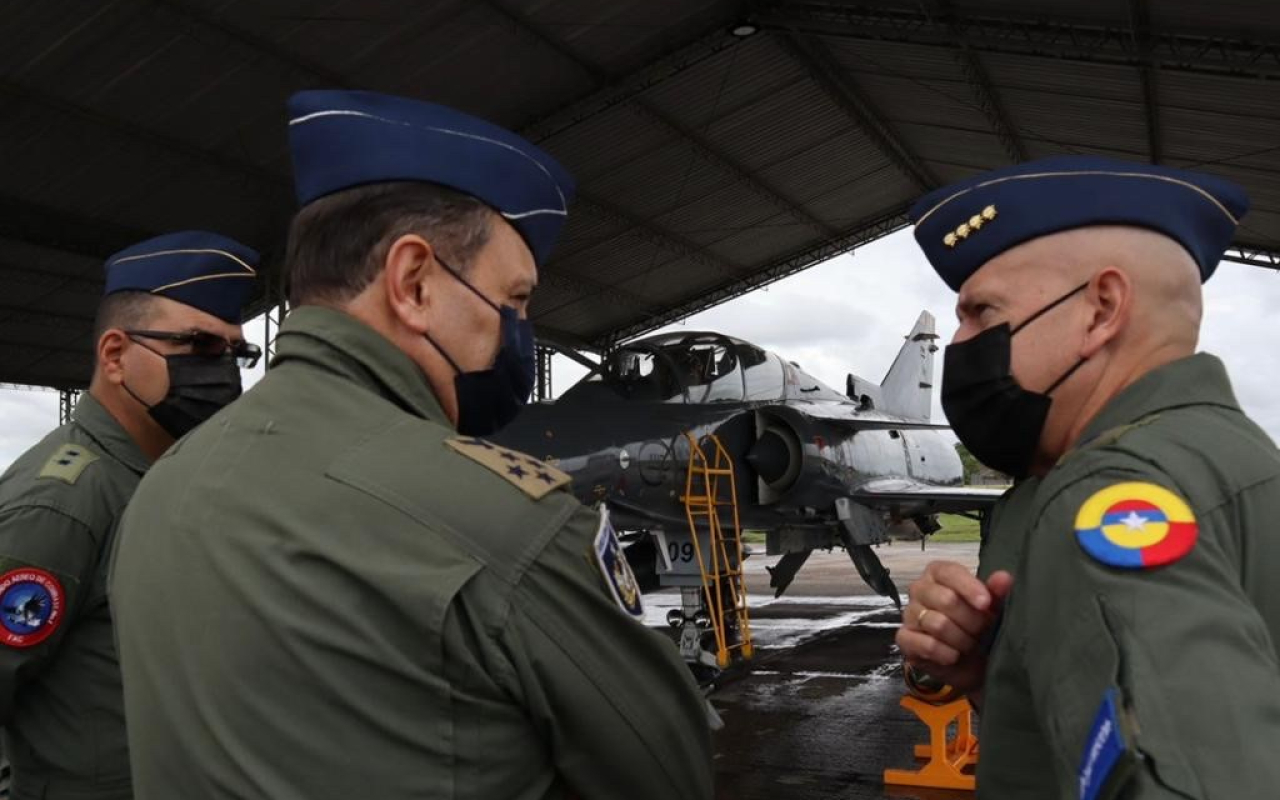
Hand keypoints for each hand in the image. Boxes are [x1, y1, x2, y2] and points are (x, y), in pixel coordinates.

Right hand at [894, 562, 1012, 694]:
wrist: (972, 663)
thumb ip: (997, 592)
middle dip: (971, 620)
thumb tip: (1004, 578)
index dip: (969, 588)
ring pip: (938, 624)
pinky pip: (925, 644)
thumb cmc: (980, 627)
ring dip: (961, 639)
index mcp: (939, 574)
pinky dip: (945, 653)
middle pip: (945, 599)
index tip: (986, 604)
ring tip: (969, 645)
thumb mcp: (994, 609)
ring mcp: (909, 614)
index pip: (949, 572)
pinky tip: (954, 656)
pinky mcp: (904, 639)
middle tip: (981, 631)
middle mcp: (920, 589)